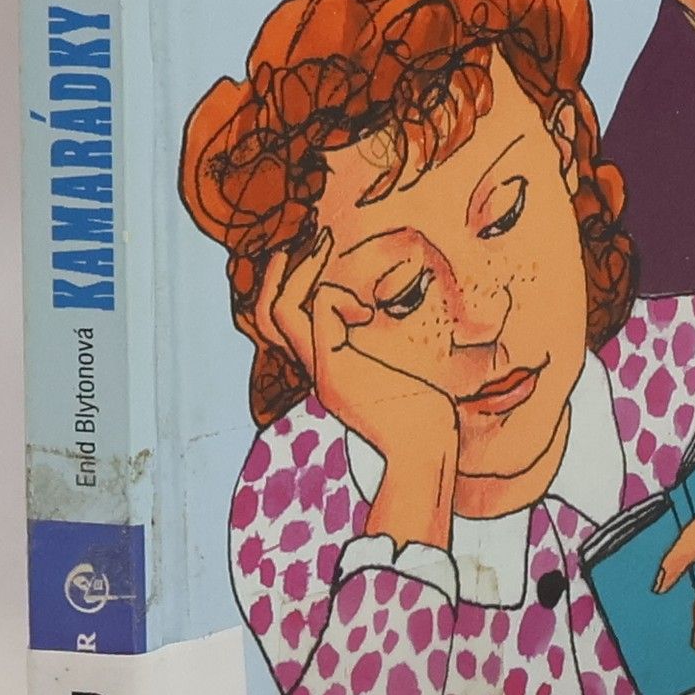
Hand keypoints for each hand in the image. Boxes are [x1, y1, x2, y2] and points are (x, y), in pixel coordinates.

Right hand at [252, 232, 459, 550]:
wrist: (426, 451)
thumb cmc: (424, 414)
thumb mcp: (396, 370)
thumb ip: (379, 348)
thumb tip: (375, 319)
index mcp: (329, 369)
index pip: (288, 326)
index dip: (290, 290)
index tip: (314, 258)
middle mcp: (316, 369)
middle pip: (267, 319)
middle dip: (276, 277)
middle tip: (296, 243)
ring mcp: (320, 371)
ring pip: (279, 313)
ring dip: (300, 271)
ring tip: (324, 243)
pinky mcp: (334, 371)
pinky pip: (319, 311)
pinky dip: (337, 296)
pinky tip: (366, 311)